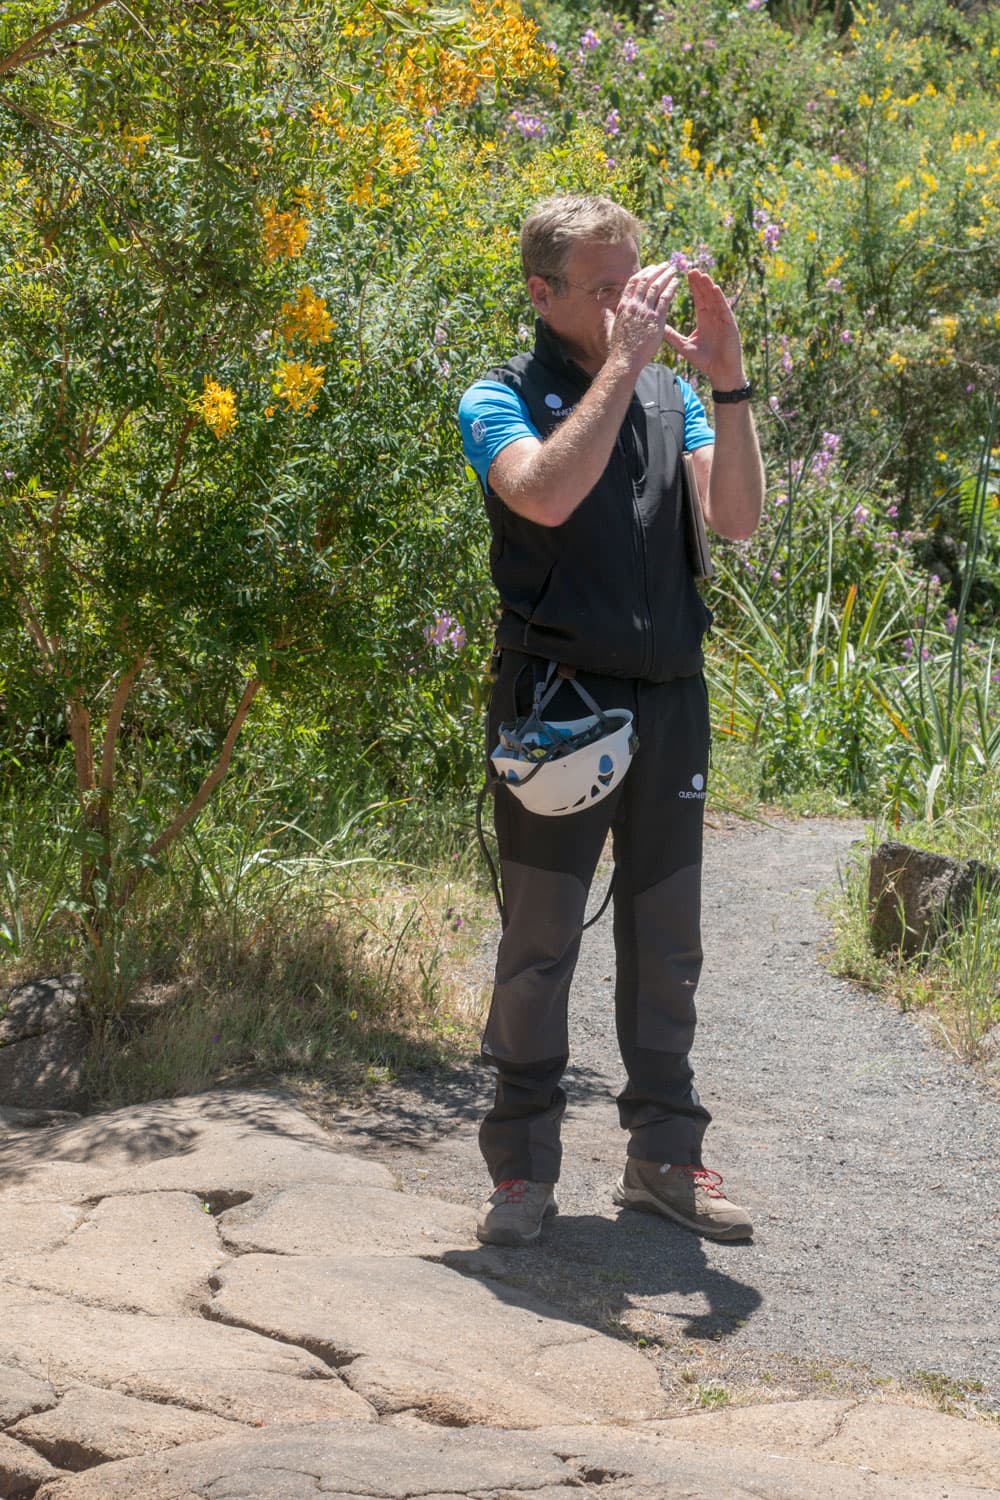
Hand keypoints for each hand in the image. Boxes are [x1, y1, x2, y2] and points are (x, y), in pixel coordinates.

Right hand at [607, 262, 678, 369]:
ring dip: (665, 276)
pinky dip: (671, 288)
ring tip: (672, 270)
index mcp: (623, 306)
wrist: (625, 360)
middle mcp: (633, 305)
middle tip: (665, 265)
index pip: (633, 283)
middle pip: (645, 281)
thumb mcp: (611, 330)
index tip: (651, 268)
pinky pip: (664, 298)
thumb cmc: (619, 348)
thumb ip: (609, 318)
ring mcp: (644, 311)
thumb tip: (604, 311)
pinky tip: (676, 282)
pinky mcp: (655, 319)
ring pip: (656, 287)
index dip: (643, 273)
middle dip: (656, 271)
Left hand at [662, 268, 746, 389]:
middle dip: (699, 283)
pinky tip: (715, 288)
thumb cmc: (704, 361)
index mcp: (704, 320)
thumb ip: (672, 335)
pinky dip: (720, 299)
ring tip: (702, 275)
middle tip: (692, 269)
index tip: (686, 275)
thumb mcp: (684, 346)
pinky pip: (724, 309)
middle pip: (706, 296)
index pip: (698, 299)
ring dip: (709, 287)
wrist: (720, 373)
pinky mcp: (730, 325)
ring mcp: (723, 320)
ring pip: (715, 300)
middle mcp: (714, 317)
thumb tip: (658, 326)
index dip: (693, 287)